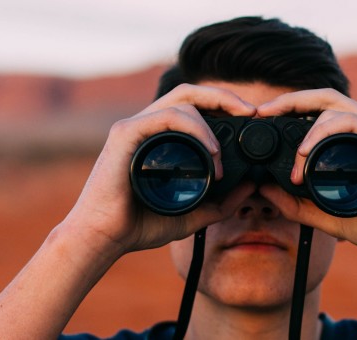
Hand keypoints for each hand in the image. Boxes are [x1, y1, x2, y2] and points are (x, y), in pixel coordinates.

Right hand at [60, 84, 258, 256]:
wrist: (104, 238)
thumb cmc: (138, 225)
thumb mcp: (192, 215)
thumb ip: (221, 203)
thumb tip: (251, 186)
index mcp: (159, 137)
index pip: (194, 106)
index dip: (223, 105)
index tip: (250, 118)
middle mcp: (147, 125)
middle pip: (189, 92)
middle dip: (223, 96)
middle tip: (250, 111)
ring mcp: (134, 126)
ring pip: (181, 102)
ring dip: (210, 124)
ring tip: (220, 155)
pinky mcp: (125, 134)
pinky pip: (165, 116)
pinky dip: (194, 128)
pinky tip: (209, 151)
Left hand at [256, 89, 356, 265]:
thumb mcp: (327, 216)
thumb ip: (297, 204)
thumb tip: (264, 190)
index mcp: (356, 139)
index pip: (319, 110)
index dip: (290, 108)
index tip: (262, 117)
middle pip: (324, 97)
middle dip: (290, 100)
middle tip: (263, 112)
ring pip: (334, 107)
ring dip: (306, 127)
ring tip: (294, 159)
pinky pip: (352, 122)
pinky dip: (324, 132)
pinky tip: (307, 152)